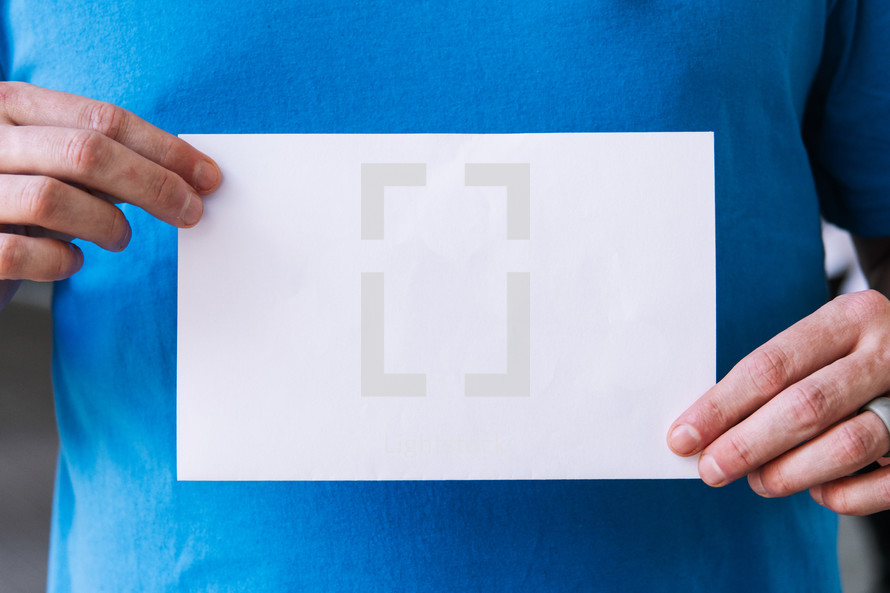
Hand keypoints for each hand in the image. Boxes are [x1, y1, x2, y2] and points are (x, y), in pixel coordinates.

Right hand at [0, 82, 220, 305]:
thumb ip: (102, 163)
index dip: (164, 148)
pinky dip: (61, 262)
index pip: (102, 117)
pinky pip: (22, 253)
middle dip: (153, 185)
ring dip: (106, 224)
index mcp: (11, 107)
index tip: (207, 176)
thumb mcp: (52, 166)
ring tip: (119, 238)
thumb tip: (185, 176)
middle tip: (190, 212)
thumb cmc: (12, 198)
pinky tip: (71, 262)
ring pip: (53, 198)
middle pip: (86, 151)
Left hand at [668, 289, 889, 514]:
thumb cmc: (858, 354)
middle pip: (805, 406)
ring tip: (759, 482)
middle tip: (712, 469)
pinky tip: (819, 491)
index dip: (721, 406)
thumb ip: (778, 376)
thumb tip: (707, 427)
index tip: (684, 436)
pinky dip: (845, 496)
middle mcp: (887, 353)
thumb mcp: (825, 340)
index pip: (771, 366)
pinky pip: (886, 483)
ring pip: (848, 445)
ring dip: (791, 472)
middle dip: (747, 444)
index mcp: (850, 318)